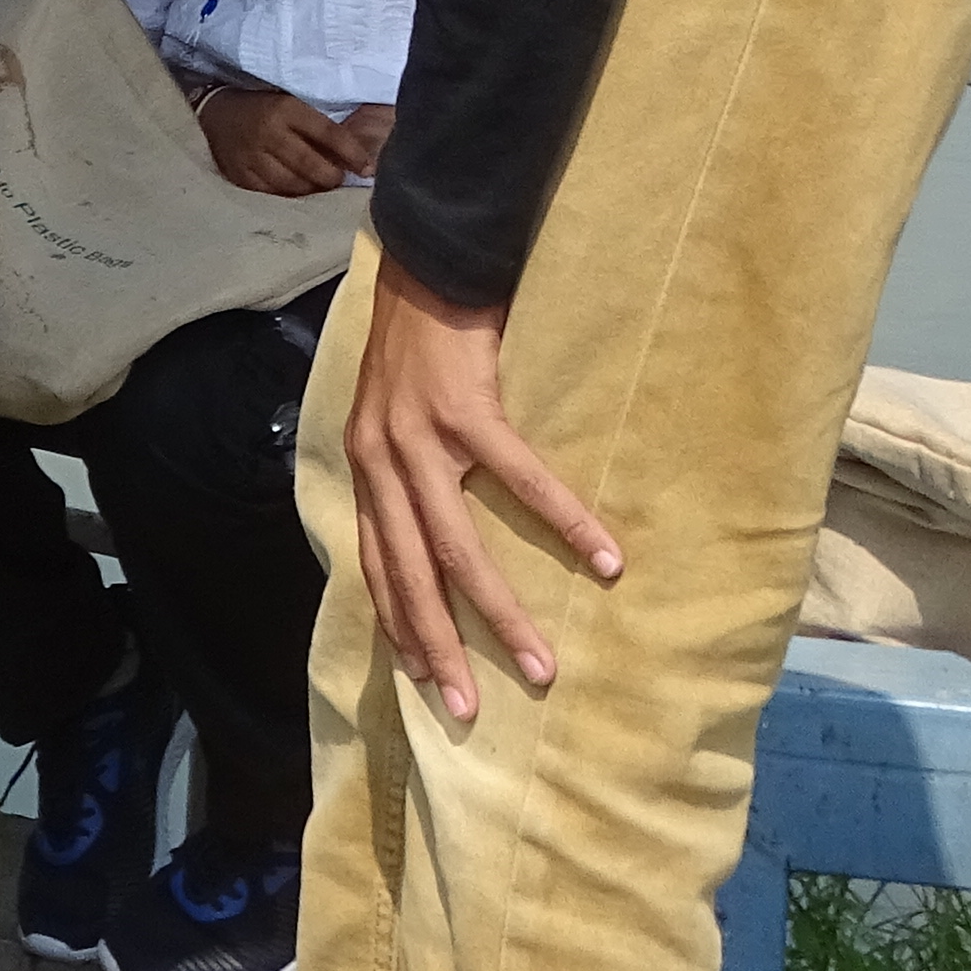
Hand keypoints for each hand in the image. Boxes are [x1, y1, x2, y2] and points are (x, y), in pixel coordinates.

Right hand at [195, 81, 389, 196]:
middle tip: (339, 180)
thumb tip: (356, 156)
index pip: (328, 133)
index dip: (352, 153)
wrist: (215, 112)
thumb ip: (319, 128)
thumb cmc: (262, 108)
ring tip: (319, 188)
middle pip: (310, 164)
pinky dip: (288, 196)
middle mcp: (268, 132)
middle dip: (331, 177)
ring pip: (291, 184)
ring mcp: (251, 156)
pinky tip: (296, 194)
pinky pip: (270, 194)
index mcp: (285, 109)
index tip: (368, 169)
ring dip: (312, 190)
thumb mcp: (291, 105)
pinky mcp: (239, 174)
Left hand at [337, 250, 621, 721]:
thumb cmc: (423, 343)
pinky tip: (603, 558)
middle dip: (439, 648)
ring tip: (540, 664)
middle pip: (411, 576)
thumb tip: (431, 528)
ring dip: (501, 613)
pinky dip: (564, 523)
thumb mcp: (392, 415)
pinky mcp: (467, 409)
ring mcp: (421, 438)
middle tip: (468, 710)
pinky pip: (521, 480)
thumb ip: (405, 472)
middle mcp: (382, 462)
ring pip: (460, 548)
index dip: (398, 626)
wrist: (430, 260)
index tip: (424, 683)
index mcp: (367, 469)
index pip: (377, 568)